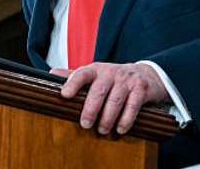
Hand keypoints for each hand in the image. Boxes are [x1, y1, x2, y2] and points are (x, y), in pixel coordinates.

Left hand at [51, 62, 169, 135]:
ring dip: (108, 117)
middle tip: (85, 124)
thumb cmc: (115, 79)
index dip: (72, 83)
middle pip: (98, 90)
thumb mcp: (96, 75)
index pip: (82, 73)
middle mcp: (111, 72)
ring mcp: (127, 80)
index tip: (64, 95)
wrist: (147, 74)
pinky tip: (120, 129)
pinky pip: (132, 105)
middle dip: (91, 108)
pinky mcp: (141, 88)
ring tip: (102, 130)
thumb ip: (76, 76)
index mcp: (96, 70)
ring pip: (115, 99)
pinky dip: (126, 119)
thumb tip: (52, 73)